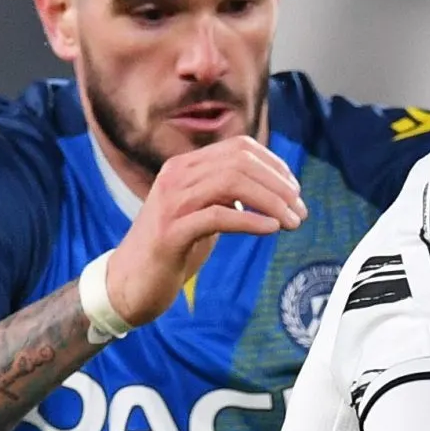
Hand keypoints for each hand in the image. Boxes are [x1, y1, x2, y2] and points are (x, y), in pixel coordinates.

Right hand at [100, 135, 305, 328]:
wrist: (129, 283)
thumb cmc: (172, 249)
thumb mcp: (202, 212)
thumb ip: (226, 196)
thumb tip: (271, 189)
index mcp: (185, 167)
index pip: (239, 148)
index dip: (274, 166)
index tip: (295, 191)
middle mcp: (176, 176)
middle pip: (240, 162)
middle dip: (278, 185)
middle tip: (300, 211)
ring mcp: (171, 202)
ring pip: (231, 183)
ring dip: (270, 202)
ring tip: (292, 223)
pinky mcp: (170, 232)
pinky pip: (217, 215)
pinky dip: (250, 220)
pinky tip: (271, 229)